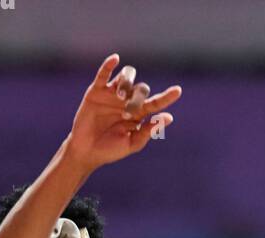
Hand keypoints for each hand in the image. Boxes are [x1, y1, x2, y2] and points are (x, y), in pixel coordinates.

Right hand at [68, 54, 181, 171]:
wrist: (86, 151)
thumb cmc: (110, 150)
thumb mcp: (131, 144)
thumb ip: (148, 131)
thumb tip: (169, 117)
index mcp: (138, 114)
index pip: (156, 102)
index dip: (167, 97)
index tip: (178, 91)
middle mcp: (127, 100)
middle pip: (140, 89)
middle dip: (137, 98)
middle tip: (127, 113)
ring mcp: (112, 94)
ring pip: (126, 76)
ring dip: (126, 83)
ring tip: (119, 96)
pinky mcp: (96, 91)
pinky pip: (103, 74)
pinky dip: (108, 65)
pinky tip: (115, 59)